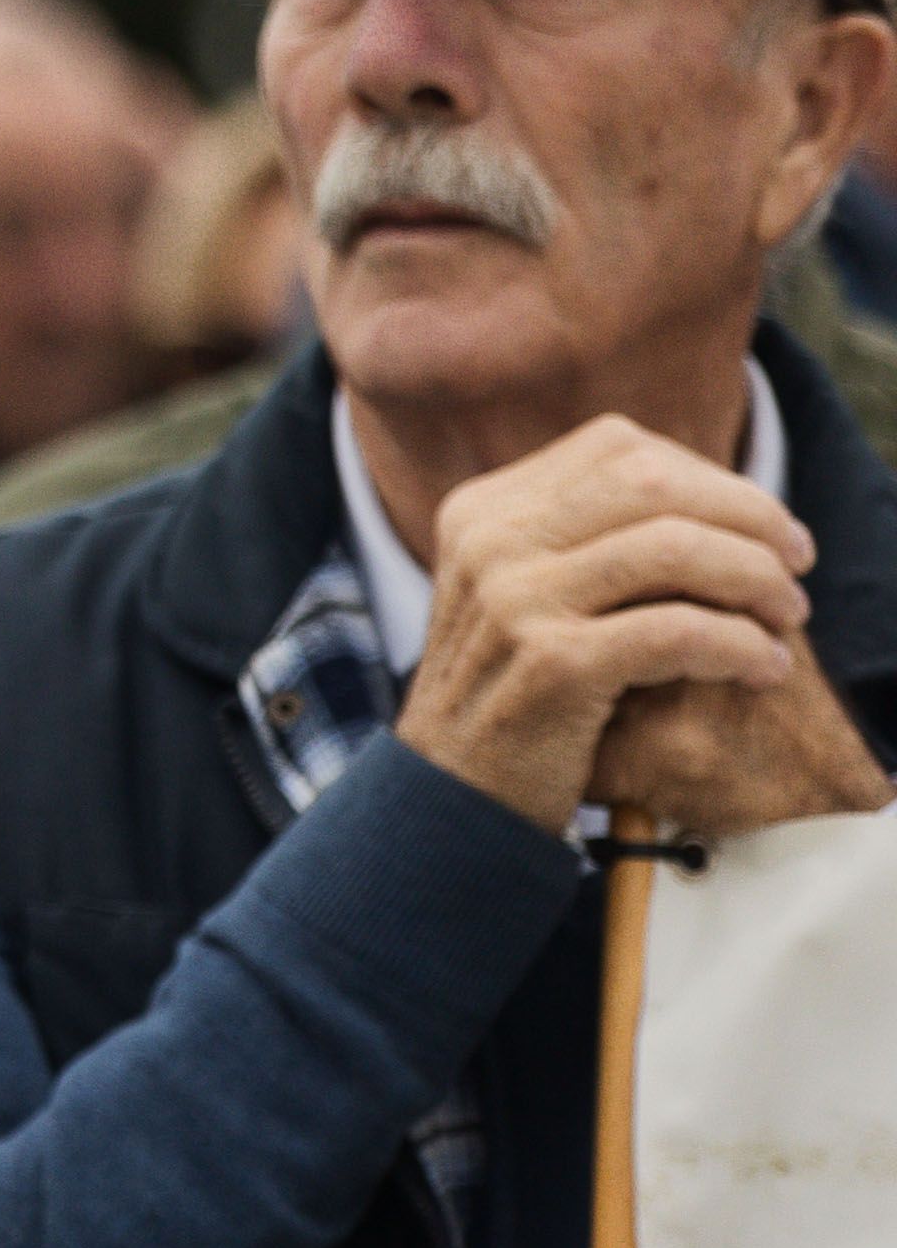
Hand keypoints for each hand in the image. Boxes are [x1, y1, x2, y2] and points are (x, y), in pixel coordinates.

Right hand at [398, 414, 812, 832]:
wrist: (452, 799)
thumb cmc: (513, 694)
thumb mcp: (522, 593)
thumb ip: (585, 536)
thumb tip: (714, 497)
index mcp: (482, 511)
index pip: (620, 448)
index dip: (709, 477)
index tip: (757, 526)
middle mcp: (489, 542)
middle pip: (654, 482)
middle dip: (749, 517)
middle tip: (795, 564)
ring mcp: (512, 600)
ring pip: (676, 548)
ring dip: (757, 580)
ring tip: (786, 617)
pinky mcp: (551, 666)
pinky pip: (680, 631)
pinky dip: (742, 646)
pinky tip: (763, 669)